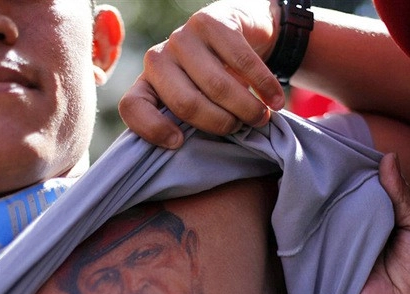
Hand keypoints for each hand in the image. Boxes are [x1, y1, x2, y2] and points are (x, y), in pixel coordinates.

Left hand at [118, 0, 284, 148]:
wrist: (237, 33)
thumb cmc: (215, 82)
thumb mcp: (197, 104)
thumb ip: (189, 124)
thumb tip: (195, 154)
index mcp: (148, 85)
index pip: (132, 107)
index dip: (153, 129)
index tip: (179, 142)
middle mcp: (157, 59)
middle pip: (185, 104)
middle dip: (220, 123)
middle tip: (240, 128)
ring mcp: (182, 38)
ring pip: (216, 86)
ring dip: (246, 108)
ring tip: (261, 117)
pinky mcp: (210, 21)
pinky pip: (242, 62)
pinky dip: (264, 86)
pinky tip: (277, 101)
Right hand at [309, 153, 409, 293]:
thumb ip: (404, 197)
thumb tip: (387, 158)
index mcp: (387, 222)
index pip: (371, 184)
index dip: (362, 164)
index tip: (348, 139)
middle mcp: (357, 226)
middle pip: (345, 188)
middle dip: (338, 169)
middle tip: (324, 139)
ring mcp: (331, 235)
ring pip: (325, 200)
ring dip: (320, 183)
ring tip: (308, 152)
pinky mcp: (310, 245)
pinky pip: (309, 218)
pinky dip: (306, 201)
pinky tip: (299, 177)